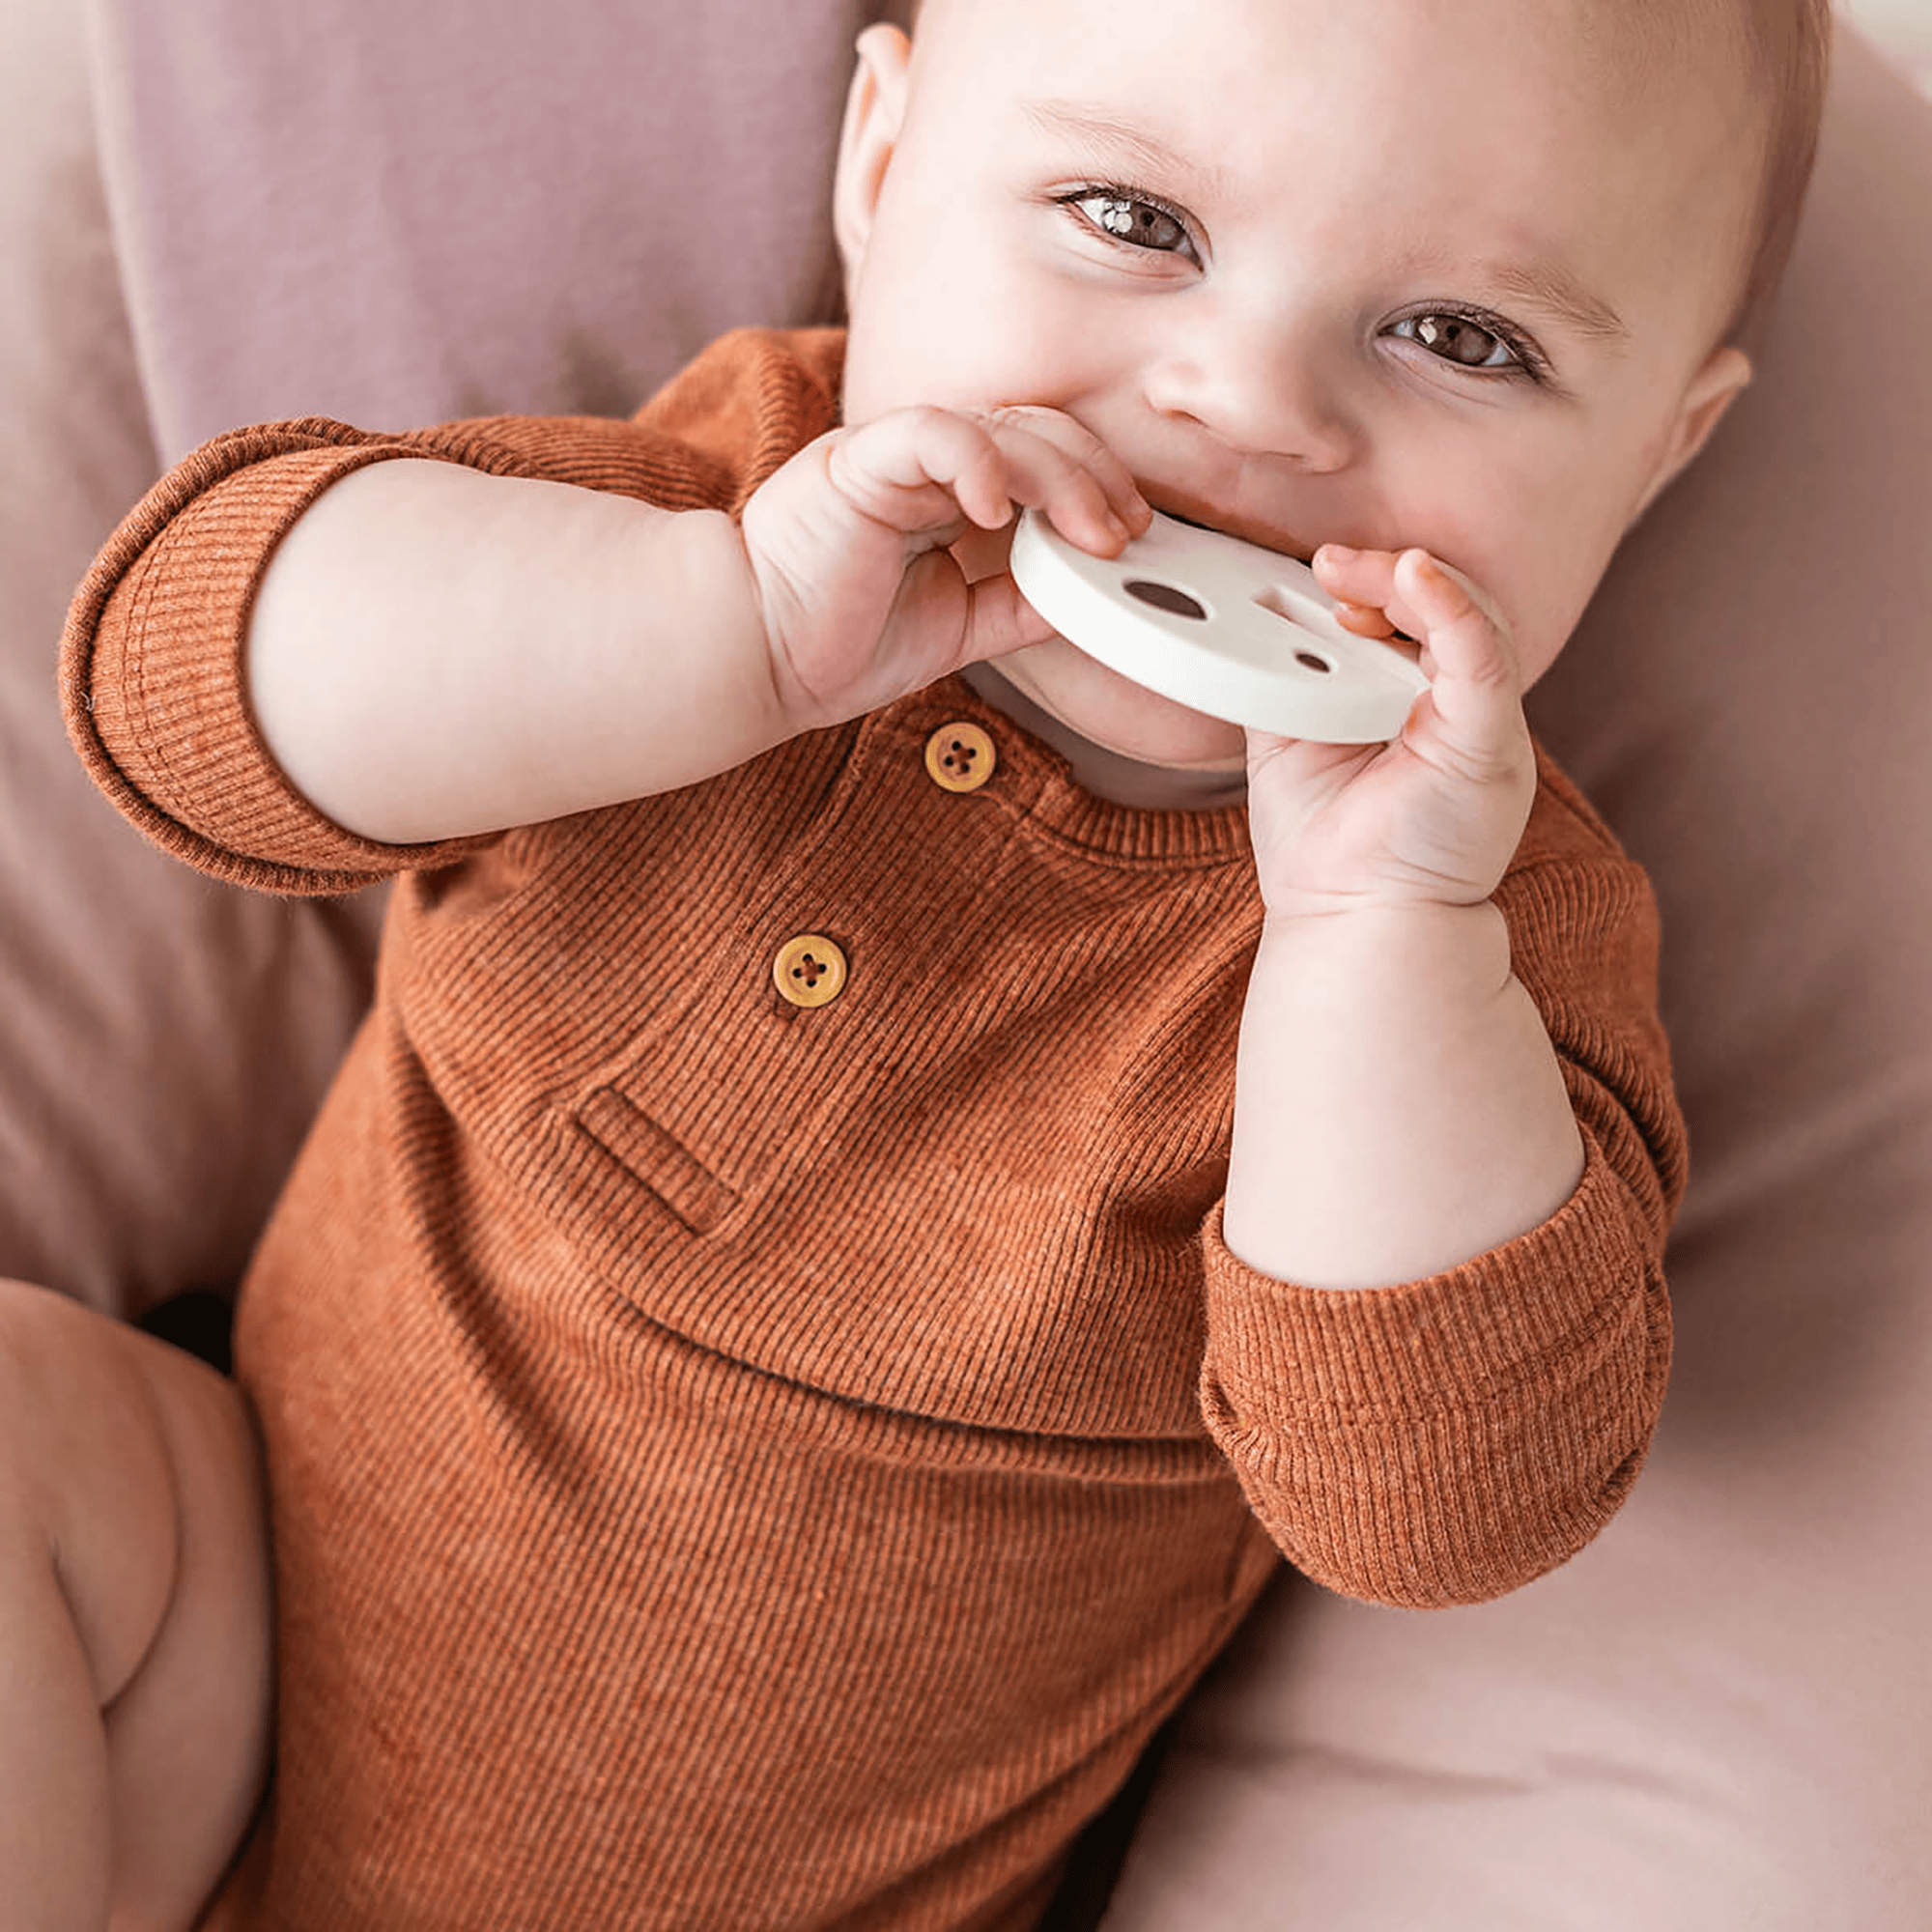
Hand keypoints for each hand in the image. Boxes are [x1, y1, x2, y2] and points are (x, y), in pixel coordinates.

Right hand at [739, 405, 1148, 729]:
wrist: (758, 662)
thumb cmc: (837, 644)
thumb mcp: (962, 629)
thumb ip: (1021, 603)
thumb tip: (1092, 592)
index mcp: (944, 491)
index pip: (1039, 455)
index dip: (1094, 484)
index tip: (1132, 535)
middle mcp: (921, 462)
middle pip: (1033, 428)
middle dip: (1094, 476)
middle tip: (1127, 531)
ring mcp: (890, 455)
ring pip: (999, 427)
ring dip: (1060, 477)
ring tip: (1089, 531)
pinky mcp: (859, 461)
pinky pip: (934, 434)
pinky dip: (980, 463)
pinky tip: (1000, 513)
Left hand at [1243, 546, 1536, 916]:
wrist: (1351, 922)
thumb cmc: (1324, 848)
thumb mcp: (1286, 740)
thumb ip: (1282, 678)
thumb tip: (1254, 619)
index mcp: (1415, 700)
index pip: (1408, 613)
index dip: (1368, 585)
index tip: (1318, 574)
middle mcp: (1456, 704)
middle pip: (1443, 604)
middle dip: (1385, 576)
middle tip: (1328, 566)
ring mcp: (1480, 720)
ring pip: (1469, 617)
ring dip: (1408, 584)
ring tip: (1352, 574)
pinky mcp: (1490, 742)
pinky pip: (1483, 658)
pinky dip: (1453, 610)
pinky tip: (1417, 576)